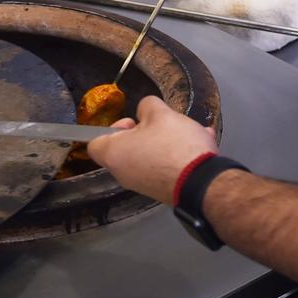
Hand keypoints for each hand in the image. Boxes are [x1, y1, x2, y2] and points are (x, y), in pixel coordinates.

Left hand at [86, 95, 217, 204]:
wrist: (203, 183)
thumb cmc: (175, 147)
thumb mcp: (161, 113)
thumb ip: (147, 106)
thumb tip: (145, 111)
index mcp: (114, 154)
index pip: (94, 142)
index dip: (111, 127)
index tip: (132, 121)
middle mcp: (123, 174)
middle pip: (125, 149)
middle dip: (144, 132)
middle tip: (160, 124)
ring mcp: (142, 185)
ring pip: (148, 156)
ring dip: (164, 142)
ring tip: (187, 131)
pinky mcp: (161, 191)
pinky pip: (163, 167)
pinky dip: (176, 155)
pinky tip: (198, 143)